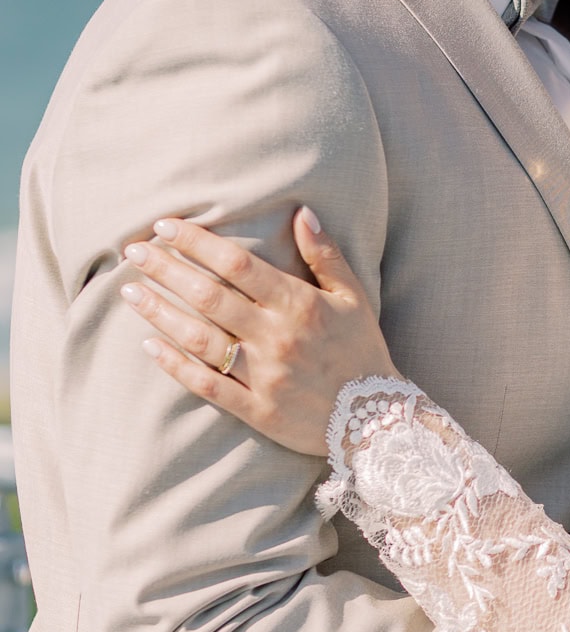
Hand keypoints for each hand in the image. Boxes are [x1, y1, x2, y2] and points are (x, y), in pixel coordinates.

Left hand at [121, 209, 394, 455]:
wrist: (377, 419)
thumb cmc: (362, 349)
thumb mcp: (353, 296)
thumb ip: (325, 254)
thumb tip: (302, 212)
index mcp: (299, 304)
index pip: (237, 264)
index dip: (198, 242)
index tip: (166, 226)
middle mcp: (277, 337)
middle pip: (209, 296)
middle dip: (166, 269)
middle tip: (133, 250)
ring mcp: (264, 375)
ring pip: (200, 339)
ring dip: (160, 312)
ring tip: (130, 291)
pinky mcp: (255, 409)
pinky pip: (206, 385)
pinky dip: (175, 365)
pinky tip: (149, 345)